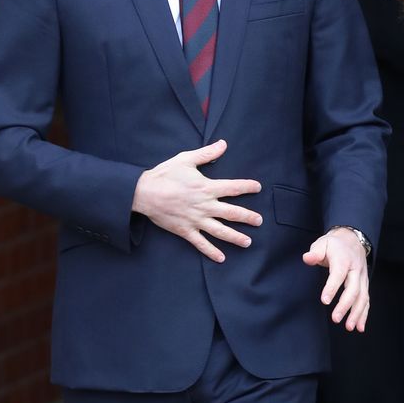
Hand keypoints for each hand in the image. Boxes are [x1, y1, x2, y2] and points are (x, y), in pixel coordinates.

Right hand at [131, 138, 261, 262]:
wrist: (143, 193)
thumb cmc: (164, 175)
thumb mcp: (186, 159)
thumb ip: (207, 153)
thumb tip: (223, 144)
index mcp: (207, 187)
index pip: (233, 187)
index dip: (247, 187)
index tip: (258, 187)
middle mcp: (205, 205)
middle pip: (232, 213)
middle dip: (248, 217)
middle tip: (259, 221)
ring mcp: (196, 220)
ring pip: (220, 231)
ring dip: (236, 237)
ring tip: (248, 242)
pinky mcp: (186, 230)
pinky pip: (201, 243)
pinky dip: (211, 252)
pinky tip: (222, 258)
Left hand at [303, 227, 369, 331]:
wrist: (352, 240)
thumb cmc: (334, 245)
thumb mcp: (322, 244)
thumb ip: (315, 252)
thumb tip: (307, 258)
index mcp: (343, 259)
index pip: (338, 274)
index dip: (332, 288)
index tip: (324, 300)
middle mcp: (356, 270)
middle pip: (353, 289)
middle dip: (345, 305)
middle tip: (336, 319)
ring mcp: (362, 278)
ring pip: (362, 297)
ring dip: (357, 313)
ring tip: (349, 327)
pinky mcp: (364, 285)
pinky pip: (366, 301)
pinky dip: (364, 314)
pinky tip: (359, 327)